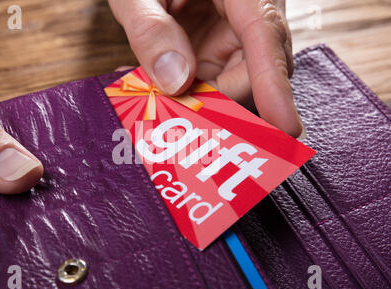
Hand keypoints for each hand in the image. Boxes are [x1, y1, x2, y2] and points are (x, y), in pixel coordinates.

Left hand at [109, 0, 303, 137]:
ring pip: (237, 85)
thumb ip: (151, 30)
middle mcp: (250, 14)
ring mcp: (236, 36)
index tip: (285, 126)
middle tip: (175, 117)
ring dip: (201, 102)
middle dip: (219, 103)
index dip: (275, 85)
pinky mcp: (222, 50)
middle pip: (256, 72)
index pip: (267, 36)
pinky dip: (192, 96)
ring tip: (160, 100)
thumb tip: (176, 82)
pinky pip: (217, 83)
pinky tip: (164, 91)